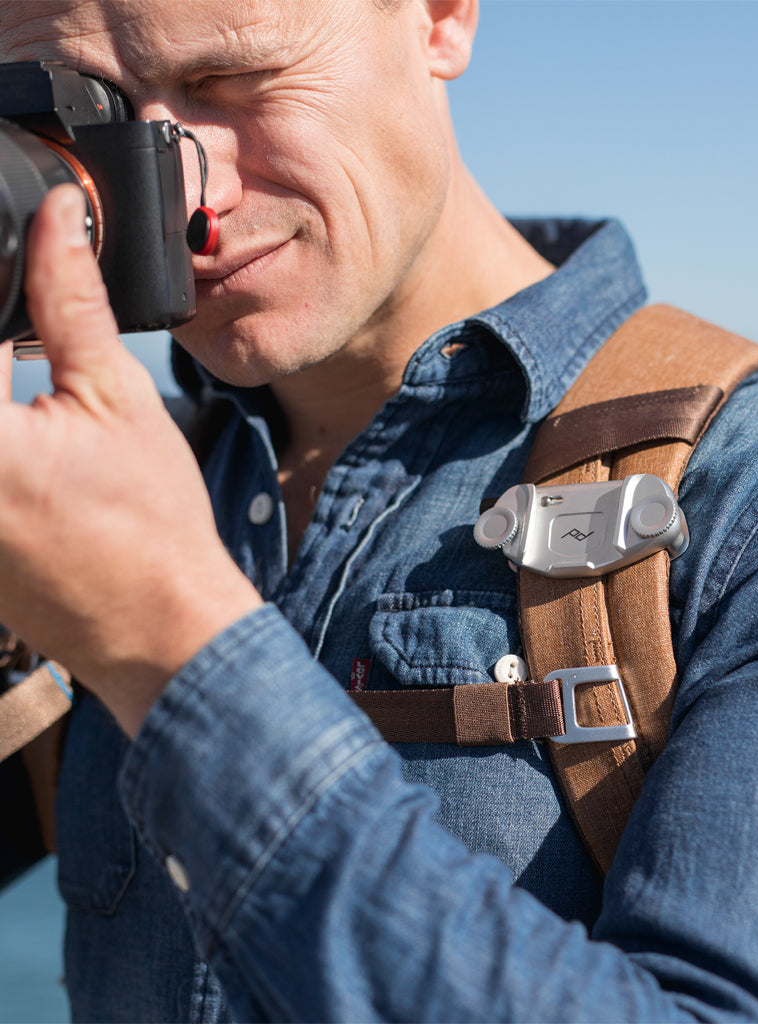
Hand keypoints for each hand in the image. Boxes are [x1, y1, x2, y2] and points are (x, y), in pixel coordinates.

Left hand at [0, 185, 261, 735]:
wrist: (157, 626)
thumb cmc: (149, 528)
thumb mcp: (115, 397)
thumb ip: (70, 299)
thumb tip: (61, 223)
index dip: (3, 286)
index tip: (26, 301)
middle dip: (10, 349)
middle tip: (34, 351)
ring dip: (3, 382)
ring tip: (33, 386)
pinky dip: (4, 427)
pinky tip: (25, 432)